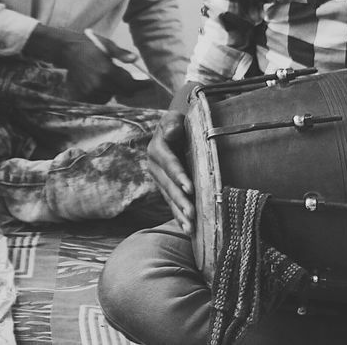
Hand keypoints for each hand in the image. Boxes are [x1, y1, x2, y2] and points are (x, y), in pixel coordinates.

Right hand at [24, 24, 139, 103]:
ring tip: (107, 78)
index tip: (149, 84)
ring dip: (113, 90)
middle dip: (128, 86)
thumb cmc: (89, 45)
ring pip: (111, 96)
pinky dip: (102, 93)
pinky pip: (99, 99)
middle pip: (123, 93)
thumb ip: (121, 54)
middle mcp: (99, 84)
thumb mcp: (107, 45)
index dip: (141, 85)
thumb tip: (135, 59)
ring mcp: (90, 92)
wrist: (67, 50)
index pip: (131, 85)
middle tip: (127, 78)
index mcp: (107, 71)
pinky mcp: (83, 96)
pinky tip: (99, 83)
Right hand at [147, 110, 194, 232]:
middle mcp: (154, 167)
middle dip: (180, 201)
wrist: (174, 130)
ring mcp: (159, 180)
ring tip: (190, 228)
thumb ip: (172, 123)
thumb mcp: (174, 118)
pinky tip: (186, 229)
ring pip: (169, 198)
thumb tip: (172, 131)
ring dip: (179, 213)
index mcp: (157, 149)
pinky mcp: (165, 188)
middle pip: (169, 186)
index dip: (179, 176)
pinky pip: (171, 203)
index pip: (170, 164)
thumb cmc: (178, 122)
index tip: (190, 188)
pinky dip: (178, 216)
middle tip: (192, 214)